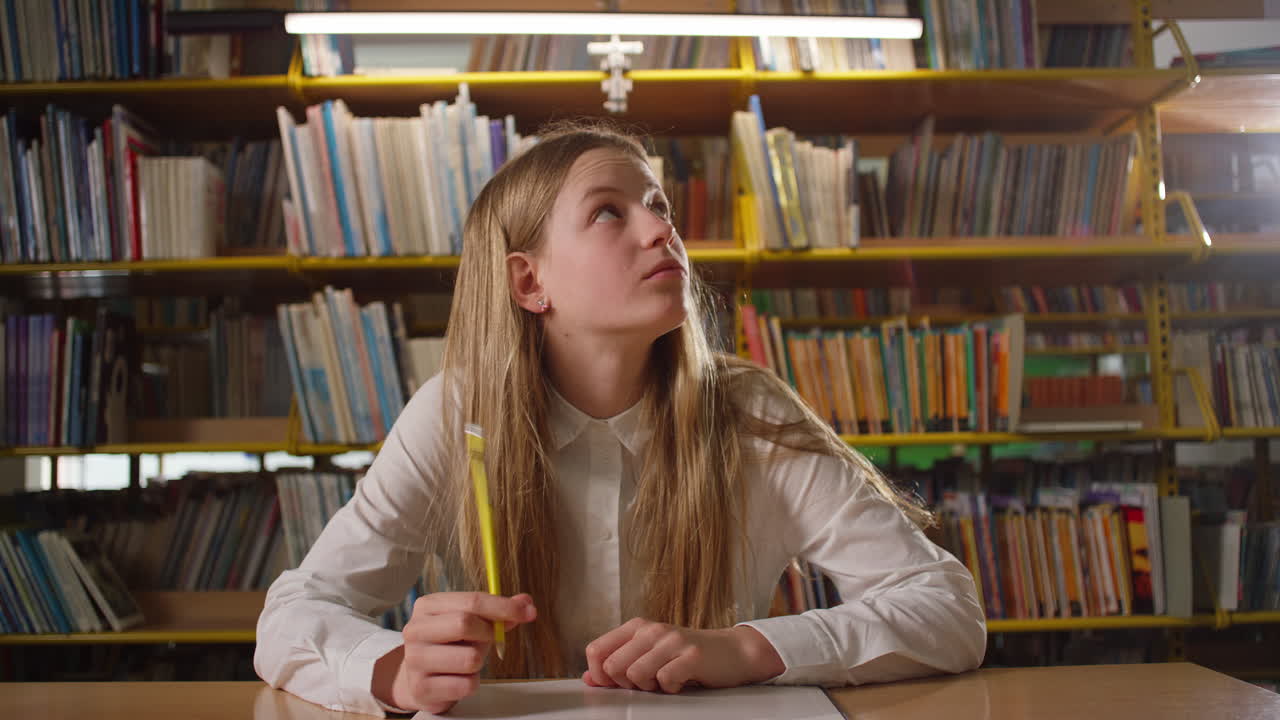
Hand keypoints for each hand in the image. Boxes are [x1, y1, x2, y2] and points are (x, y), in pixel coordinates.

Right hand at [373, 592, 536, 713]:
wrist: (419, 678)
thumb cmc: (449, 645)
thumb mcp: (471, 622)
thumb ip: (498, 611)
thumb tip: (526, 602)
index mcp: (428, 606)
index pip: (472, 601)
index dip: (504, 606)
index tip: (527, 612)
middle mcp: (416, 629)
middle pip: (465, 623)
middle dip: (488, 633)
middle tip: (489, 639)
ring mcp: (415, 659)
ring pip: (470, 658)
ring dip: (478, 662)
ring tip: (466, 661)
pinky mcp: (421, 688)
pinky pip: (466, 685)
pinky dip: (471, 683)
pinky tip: (458, 679)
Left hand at [581, 618, 784, 693]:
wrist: (732, 652)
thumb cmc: (687, 657)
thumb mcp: (649, 656)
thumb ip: (618, 663)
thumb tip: (589, 678)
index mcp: (636, 627)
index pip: (595, 650)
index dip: (600, 674)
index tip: (616, 683)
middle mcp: (651, 630)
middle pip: (613, 667)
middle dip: (627, 684)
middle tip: (647, 682)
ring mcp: (672, 641)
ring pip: (635, 674)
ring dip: (650, 687)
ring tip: (665, 680)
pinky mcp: (691, 655)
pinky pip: (665, 680)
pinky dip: (671, 688)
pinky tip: (682, 680)